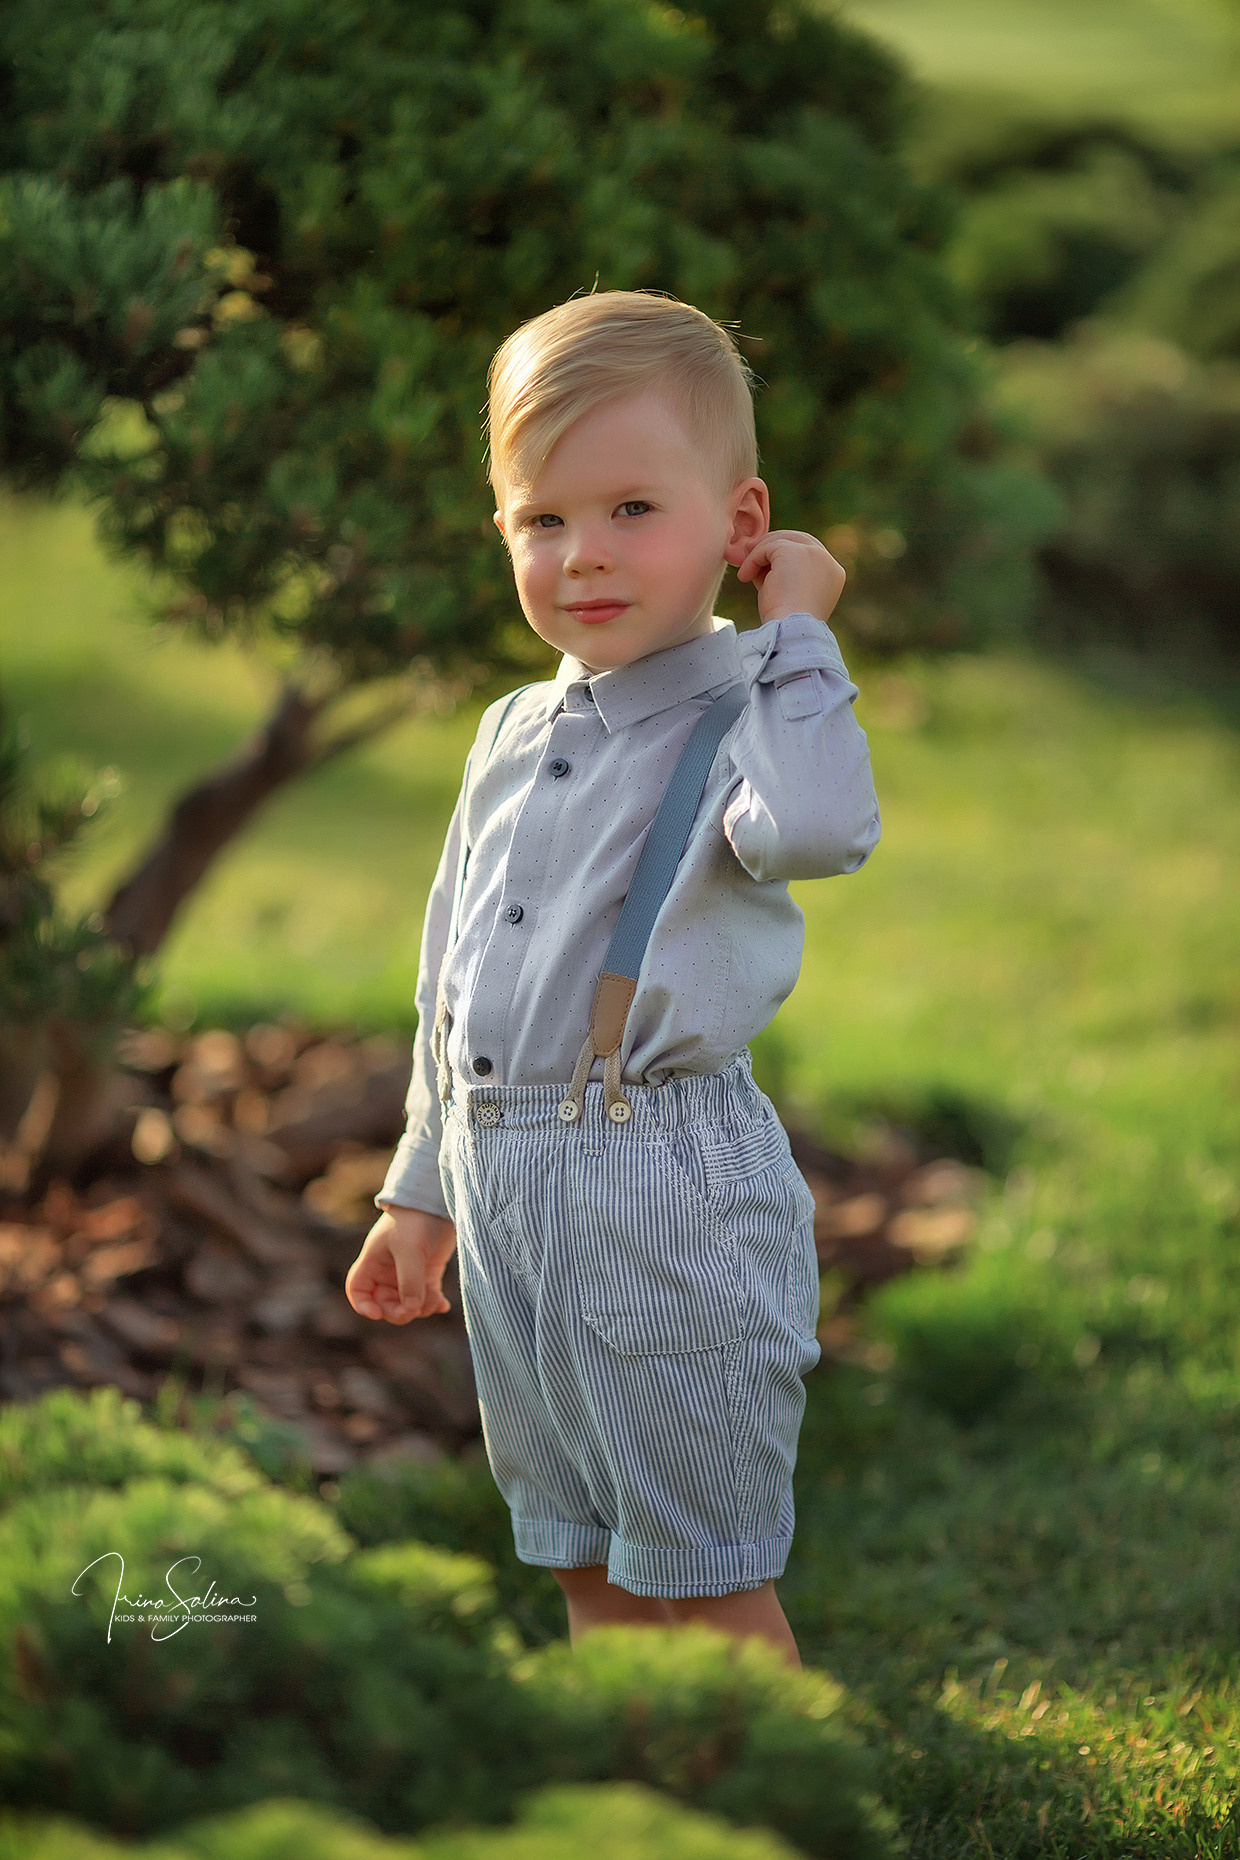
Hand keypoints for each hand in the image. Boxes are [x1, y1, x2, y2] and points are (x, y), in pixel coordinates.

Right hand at [346, 1206, 456, 1323]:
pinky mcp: (429, 1271)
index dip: (363, 1305)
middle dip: (398, 1312)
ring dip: (420, 1309)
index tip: (377, 1314)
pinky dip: (433, 1303)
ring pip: (408, 1304)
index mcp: (373, 1261)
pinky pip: (427, 1297)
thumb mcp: (409, 1249)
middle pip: (385, 1303)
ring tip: (435, 1301)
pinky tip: (443, 1305)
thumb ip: (409, 1281)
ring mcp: (409, 1272)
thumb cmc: (416, 1219)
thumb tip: (412, 1309)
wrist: (440, 1200)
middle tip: (414, 1310)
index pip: (357, 1289)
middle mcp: (388, 1269)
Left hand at [726, 528, 845, 626]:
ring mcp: (814, 554)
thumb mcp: (785, 593)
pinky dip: (753, 559)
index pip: (807, 552)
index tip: (762, 562)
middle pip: (797, 539)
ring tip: (745, 572)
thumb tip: (757, 553)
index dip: (783, 554)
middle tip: (748, 552)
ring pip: (781, 540)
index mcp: (832, 574)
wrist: (789, 632)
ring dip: (759, 553)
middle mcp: (827, 561)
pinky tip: (745, 577)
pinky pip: (769, 547)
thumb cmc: (785, 622)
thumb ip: (779, 572)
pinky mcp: (796, 552)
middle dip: (771, 545)